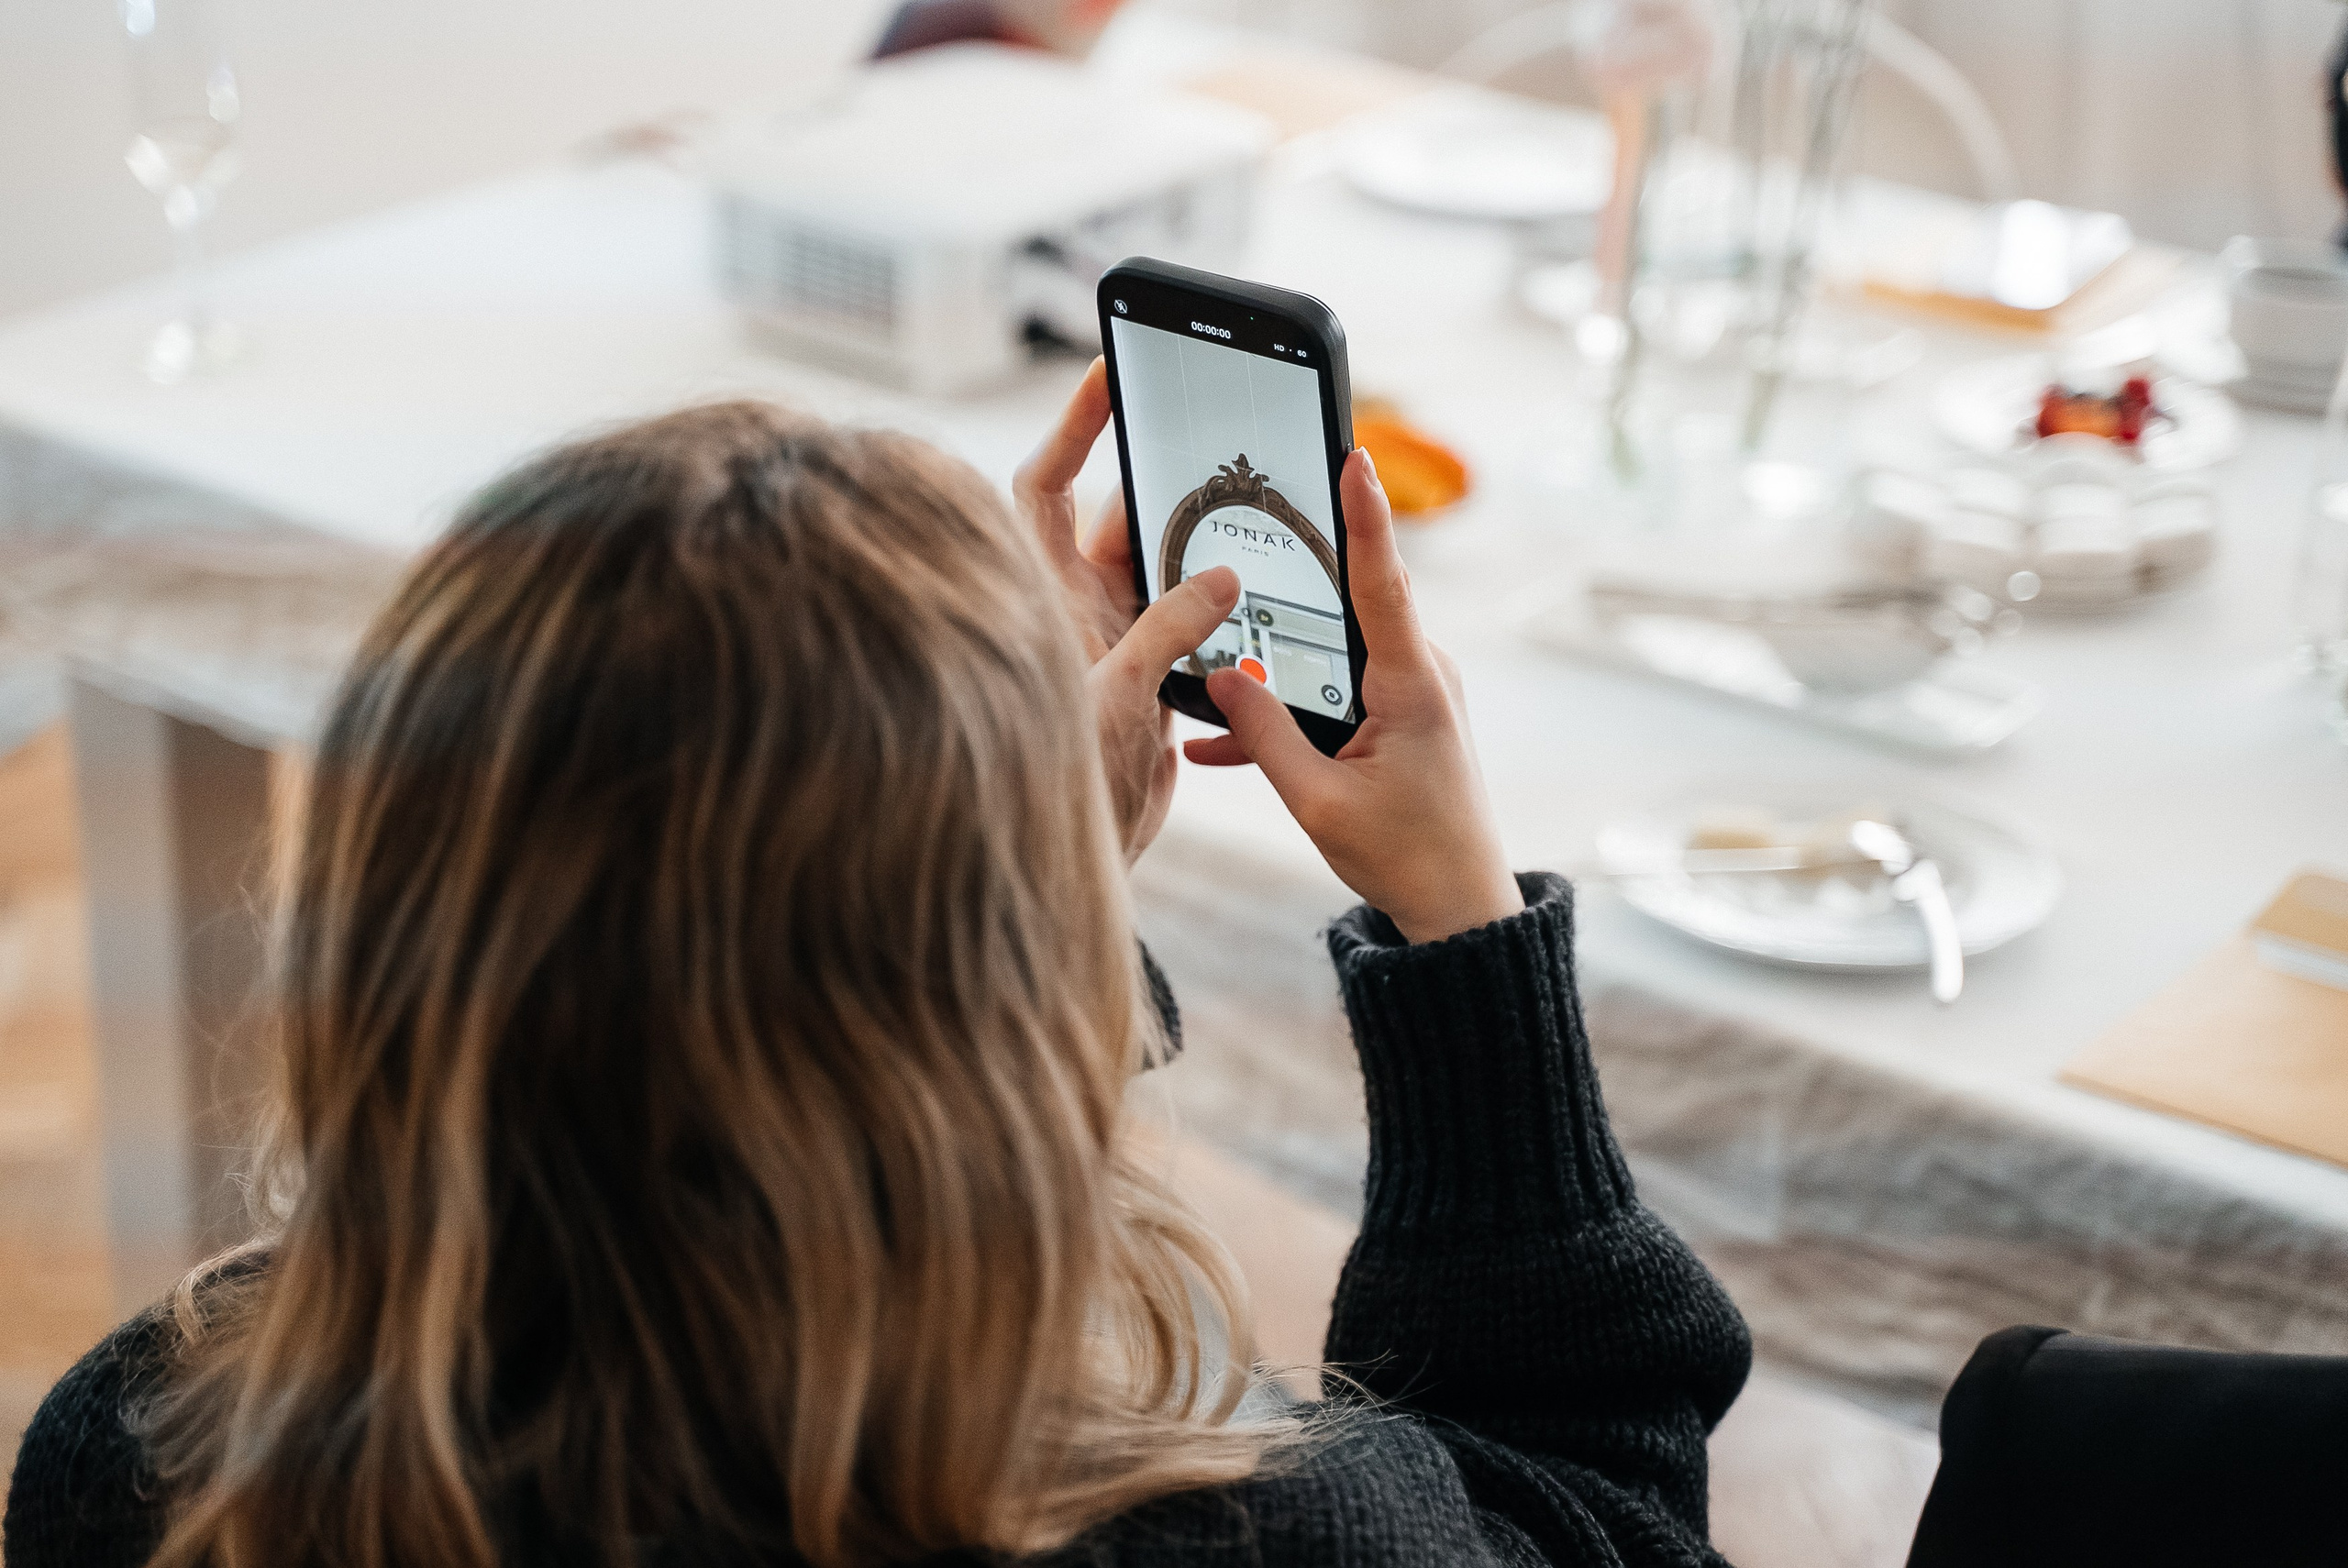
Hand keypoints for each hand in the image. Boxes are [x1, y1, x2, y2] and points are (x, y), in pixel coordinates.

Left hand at [1014, 359, 1240, 862]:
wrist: (1083, 857)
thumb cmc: (1064, 781)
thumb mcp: (1119, 696)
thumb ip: (1169, 629)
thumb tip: (1220, 578)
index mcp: (1043, 595)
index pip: (1046, 485)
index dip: (1073, 426)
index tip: (1108, 372)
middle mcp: (1073, 607)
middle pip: (1121, 517)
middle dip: (1170, 487)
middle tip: (1222, 451)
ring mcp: (1112, 636)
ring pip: (1162, 568)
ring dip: (1204, 551)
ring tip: (1252, 517)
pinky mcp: (1147, 671)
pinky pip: (1188, 619)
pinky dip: (1221, 608)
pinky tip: (1257, 596)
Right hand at [1184, 449, 1521, 943]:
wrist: (1459, 909)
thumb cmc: (1403, 857)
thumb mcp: (1317, 802)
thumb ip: (1264, 736)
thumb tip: (1221, 674)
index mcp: (1412, 684)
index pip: (1384, 580)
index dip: (1365, 515)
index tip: (1352, 454)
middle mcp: (1421, 674)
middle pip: (1346, 606)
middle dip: (1288, 585)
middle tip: (1242, 534)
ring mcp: (1414, 693)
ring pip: (1330, 655)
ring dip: (1274, 669)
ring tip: (1208, 675)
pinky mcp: (1402, 715)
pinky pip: (1334, 693)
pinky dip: (1286, 711)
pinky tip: (1223, 738)